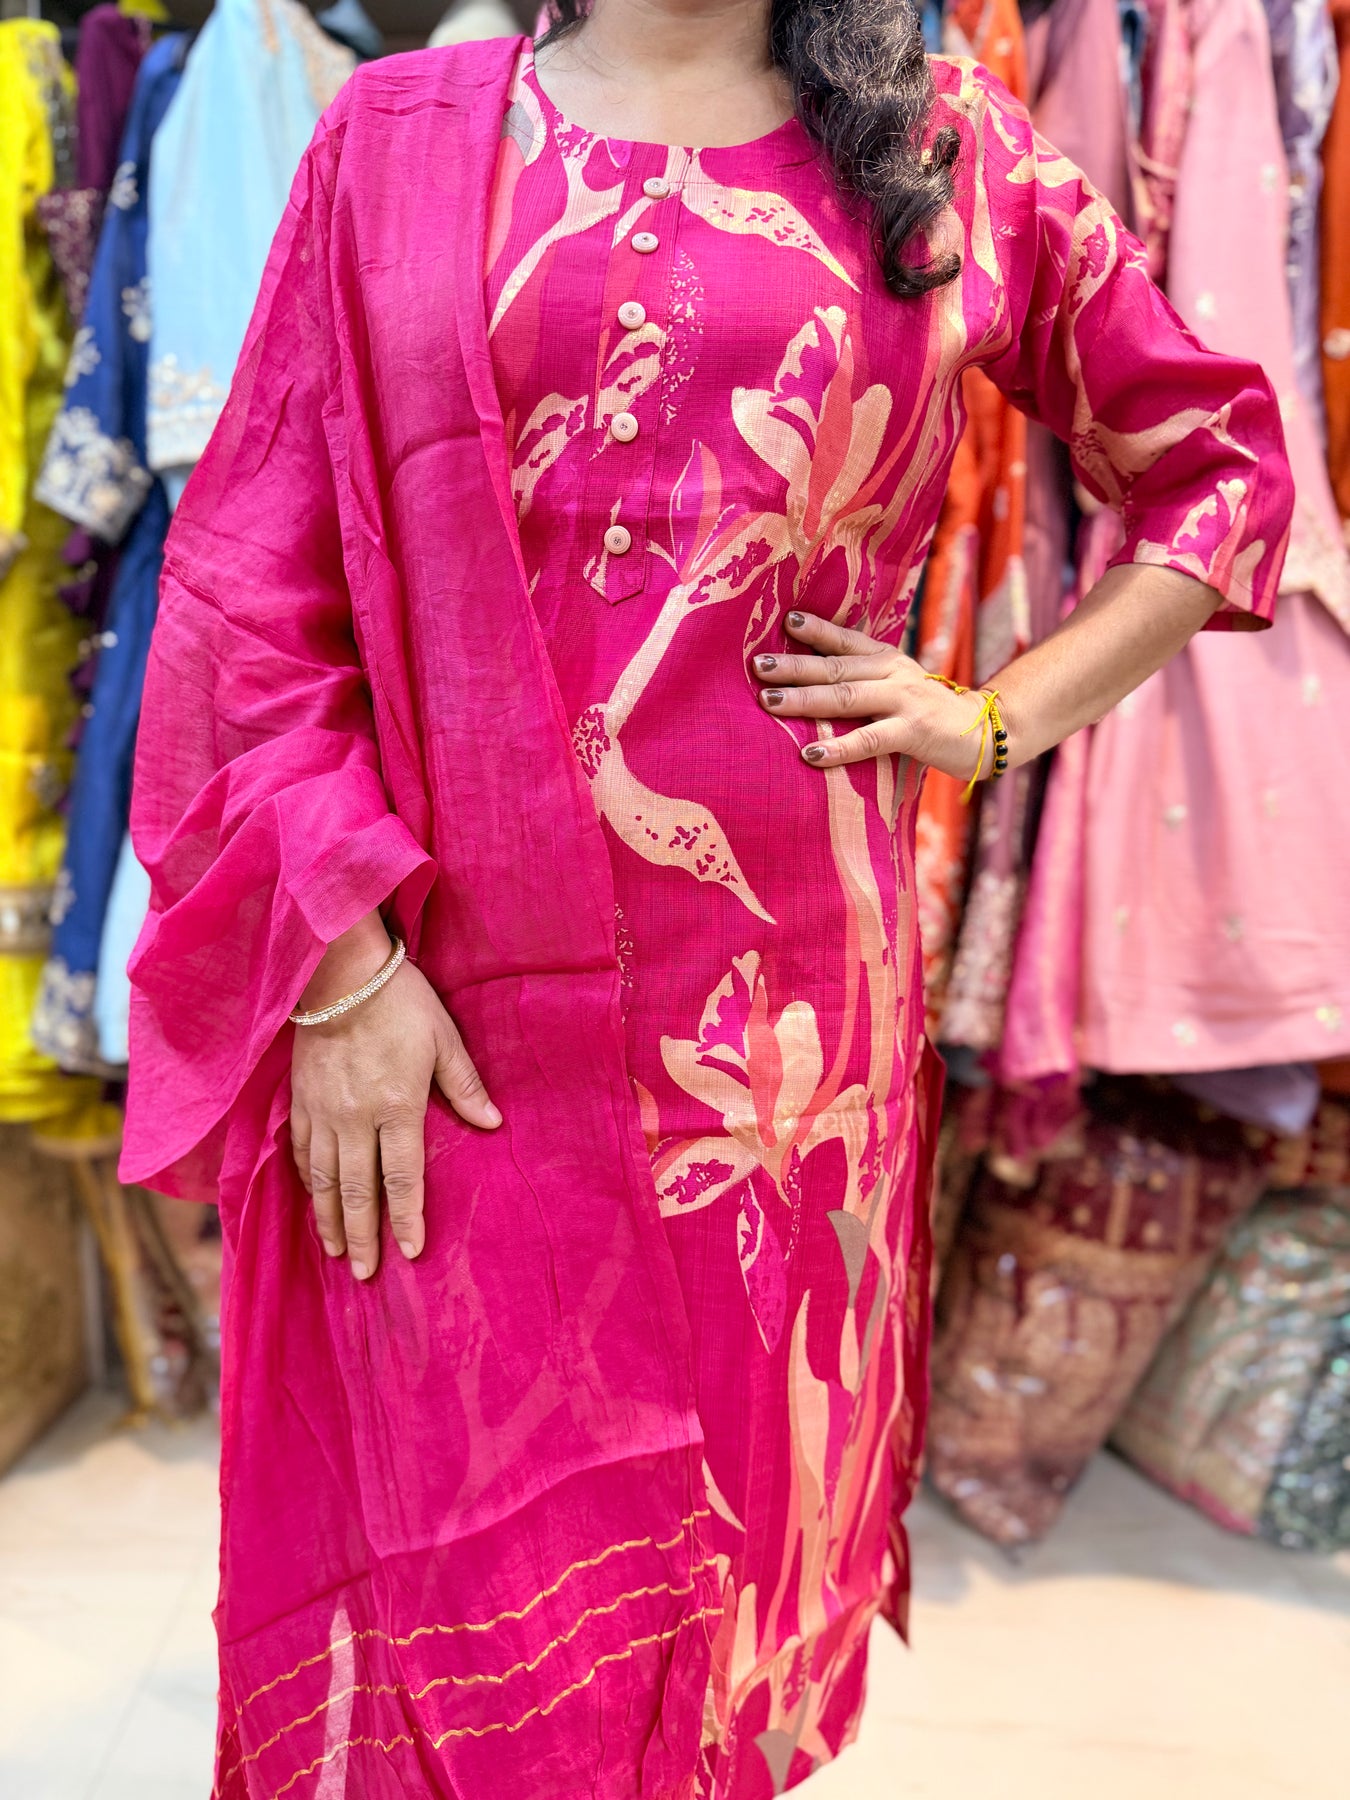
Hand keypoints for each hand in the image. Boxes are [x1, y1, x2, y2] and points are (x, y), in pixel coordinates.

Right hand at [289, 914, 500, 1279]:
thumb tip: (492, 1122)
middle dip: (363, 1235)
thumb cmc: (400, 1002)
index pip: (403, 1177)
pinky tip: (312, 1198)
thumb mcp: (443, 1039)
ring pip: (323, 1178)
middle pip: (358, 1189)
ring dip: (329, 1218)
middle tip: (364, 1274)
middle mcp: (356, 1118)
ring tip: (335, 1251)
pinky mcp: (300, 1098)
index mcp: (397, 1107)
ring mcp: (322, 1111)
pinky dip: (305, 1179)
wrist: (338, 972)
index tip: (409, 1252)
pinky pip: (299, 1148)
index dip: (406, 1218)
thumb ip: (464, 1085)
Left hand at [752, 611, 995, 779]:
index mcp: (886, 659)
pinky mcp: (913, 731)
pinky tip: (810, 754)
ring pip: (845, 697)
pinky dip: (838, 747)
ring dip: (804, 699)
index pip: (845, 639)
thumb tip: (812, 681)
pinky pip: (869, 739)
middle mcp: (892, 673)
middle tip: (757, 665)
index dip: (815, 629)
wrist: (984, 732)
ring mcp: (903, 700)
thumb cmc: (929, 713)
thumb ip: (864, 681)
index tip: (784, 620)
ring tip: (768, 700)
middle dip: (793, 666)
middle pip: (835, 667)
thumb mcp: (898, 686)